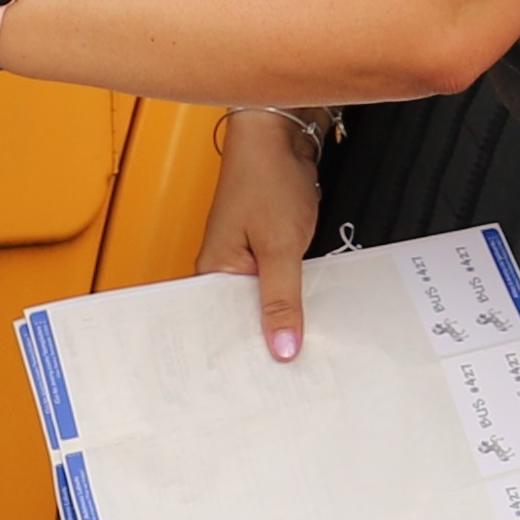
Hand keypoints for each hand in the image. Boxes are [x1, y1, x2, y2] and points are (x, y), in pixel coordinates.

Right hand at [200, 108, 325, 359]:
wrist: (281, 133)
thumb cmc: (267, 176)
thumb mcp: (280, 246)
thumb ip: (283, 299)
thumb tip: (283, 348)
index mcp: (211, 272)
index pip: (218, 328)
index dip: (241, 356)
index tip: (263, 386)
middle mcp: (223, 270)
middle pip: (242, 320)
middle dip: (266, 344)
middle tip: (292, 379)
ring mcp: (244, 261)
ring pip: (263, 305)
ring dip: (282, 321)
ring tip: (303, 354)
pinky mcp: (265, 252)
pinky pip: (277, 287)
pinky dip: (292, 300)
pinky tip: (307, 317)